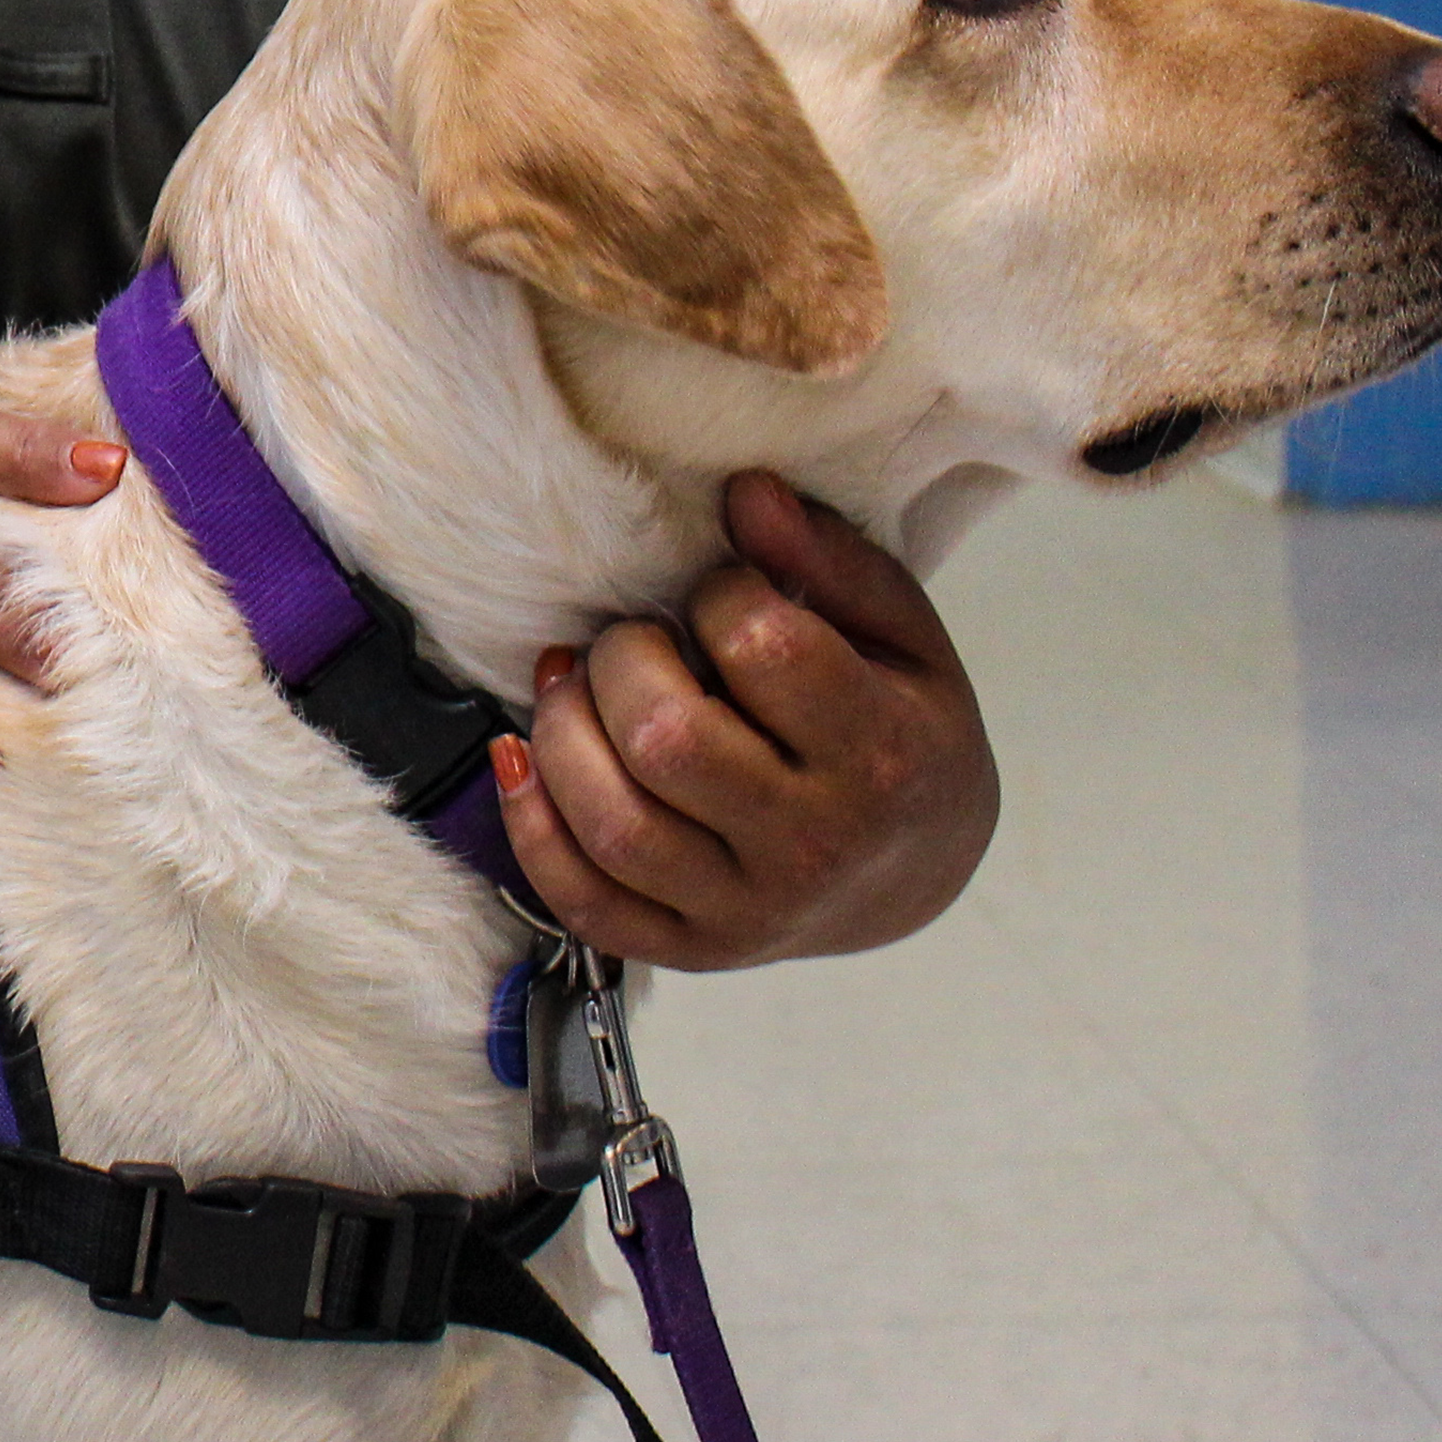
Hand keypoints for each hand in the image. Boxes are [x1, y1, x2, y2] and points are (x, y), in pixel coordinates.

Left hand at [488, 470, 1000, 969]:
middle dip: (623, 660)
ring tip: (570, 682)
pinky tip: (521, 756)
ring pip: (615, 825)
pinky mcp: (696, 949)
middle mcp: (816, 845)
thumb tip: (746, 492)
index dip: (718, 595)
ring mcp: (750, 909)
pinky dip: (530, 827)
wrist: (920, 868)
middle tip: (634, 639)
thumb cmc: (902, 728)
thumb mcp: (901, 636)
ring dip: (562, 733)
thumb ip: (830, 561)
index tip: (718, 595)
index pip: (762, 649)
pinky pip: (587, 902)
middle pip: (667, 739)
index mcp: (882, 755)